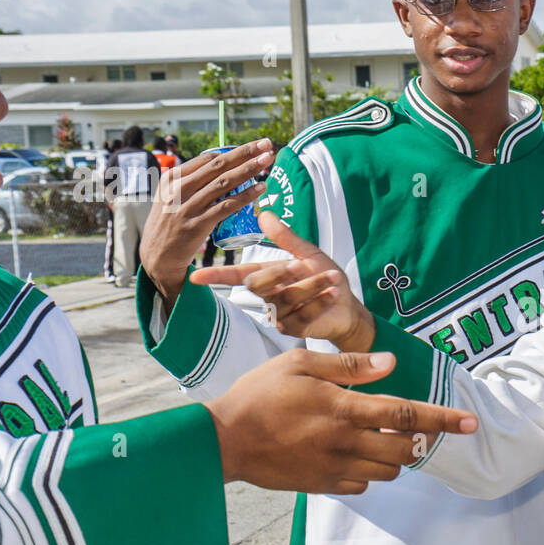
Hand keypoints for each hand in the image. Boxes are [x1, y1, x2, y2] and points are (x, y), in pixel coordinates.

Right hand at [140, 139, 276, 310]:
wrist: (156, 256)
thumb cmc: (170, 223)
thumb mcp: (171, 197)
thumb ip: (191, 181)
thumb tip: (219, 163)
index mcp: (172, 178)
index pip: (208, 158)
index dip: (234, 150)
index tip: (256, 145)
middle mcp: (177, 189)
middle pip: (218, 166)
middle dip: (245, 153)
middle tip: (267, 144)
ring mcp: (186, 208)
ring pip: (223, 183)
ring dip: (248, 170)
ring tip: (268, 161)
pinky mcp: (197, 226)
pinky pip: (225, 207)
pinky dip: (245, 196)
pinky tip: (260, 188)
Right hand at [191, 211, 374, 352]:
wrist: (349, 307)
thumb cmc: (327, 279)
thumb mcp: (308, 254)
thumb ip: (286, 238)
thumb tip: (264, 214)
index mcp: (268, 275)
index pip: (238, 275)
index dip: (217, 276)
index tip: (195, 276)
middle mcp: (269, 295)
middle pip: (257, 284)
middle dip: (277, 273)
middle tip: (299, 266)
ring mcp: (279, 314)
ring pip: (284, 298)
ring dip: (310, 285)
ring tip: (331, 277)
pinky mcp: (293, 329)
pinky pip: (301, 315)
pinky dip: (319, 301)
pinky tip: (332, 293)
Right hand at [204, 348, 476, 494]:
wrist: (221, 441)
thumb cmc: (260, 393)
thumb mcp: (300, 364)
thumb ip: (350, 366)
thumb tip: (392, 363)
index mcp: (343, 408)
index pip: (407, 414)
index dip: (444, 419)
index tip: (471, 422)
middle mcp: (344, 442)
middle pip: (406, 449)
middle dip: (422, 440)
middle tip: (418, 427)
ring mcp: (334, 468)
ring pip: (389, 471)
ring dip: (397, 456)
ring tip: (381, 436)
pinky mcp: (322, 486)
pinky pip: (363, 485)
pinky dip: (370, 471)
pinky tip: (354, 453)